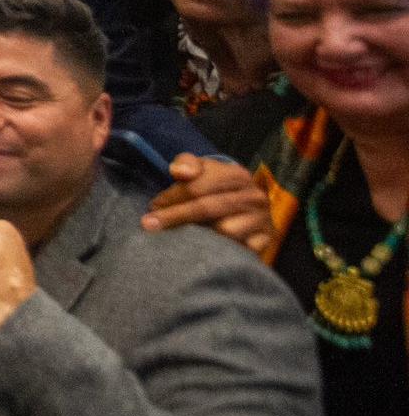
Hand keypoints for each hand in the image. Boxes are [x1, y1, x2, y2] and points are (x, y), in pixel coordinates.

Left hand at [143, 154, 273, 255]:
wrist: (244, 210)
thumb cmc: (213, 188)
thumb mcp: (200, 170)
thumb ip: (186, 164)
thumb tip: (180, 172)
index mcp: (237, 175)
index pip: (199, 186)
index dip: (172, 197)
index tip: (153, 206)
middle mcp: (254, 196)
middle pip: (208, 208)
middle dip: (175, 216)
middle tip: (149, 225)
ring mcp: (263, 220)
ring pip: (224, 231)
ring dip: (199, 235)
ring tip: (181, 234)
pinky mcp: (266, 242)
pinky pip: (238, 250)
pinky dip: (219, 250)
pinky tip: (203, 249)